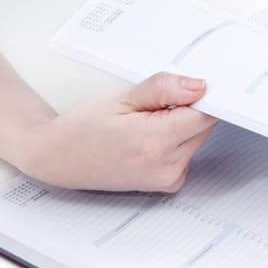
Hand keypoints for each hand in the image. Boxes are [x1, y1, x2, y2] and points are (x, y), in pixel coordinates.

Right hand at [16, 71, 219, 192]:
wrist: (61, 158)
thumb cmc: (85, 126)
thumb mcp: (122, 97)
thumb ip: (163, 89)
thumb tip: (199, 86)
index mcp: (155, 142)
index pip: (206, 114)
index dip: (203, 94)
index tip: (193, 83)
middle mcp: (166, 166)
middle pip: (203, 125)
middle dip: (188, 107)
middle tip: (153, 102)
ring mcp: (168, 179)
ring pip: (197, 137)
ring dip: (182, 123)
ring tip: (146, 120)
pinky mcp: (168, 184)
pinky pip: (187, 152)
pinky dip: (176, 138)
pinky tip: (149, 135)